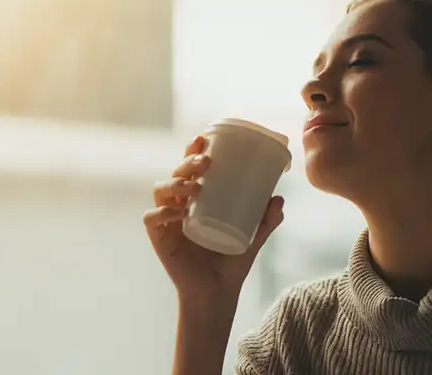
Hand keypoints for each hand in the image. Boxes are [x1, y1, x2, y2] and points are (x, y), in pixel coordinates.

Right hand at [143, 135, 284, 303]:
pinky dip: (162, 213)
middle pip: (175, 173)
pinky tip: (177, 213)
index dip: (192, 150)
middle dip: (187, 162)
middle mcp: (178, 204)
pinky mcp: (159, 238)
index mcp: (197, 198)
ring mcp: (167, 220)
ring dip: (175, 184)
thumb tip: (279, 198)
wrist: (217, 292)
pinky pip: (151, 219)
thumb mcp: (254, 236)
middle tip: (206, 163)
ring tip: (195, 188)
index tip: (204, 139)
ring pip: (160, 190)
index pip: (190, 167)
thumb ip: (267, 220)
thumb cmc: (231, 261)